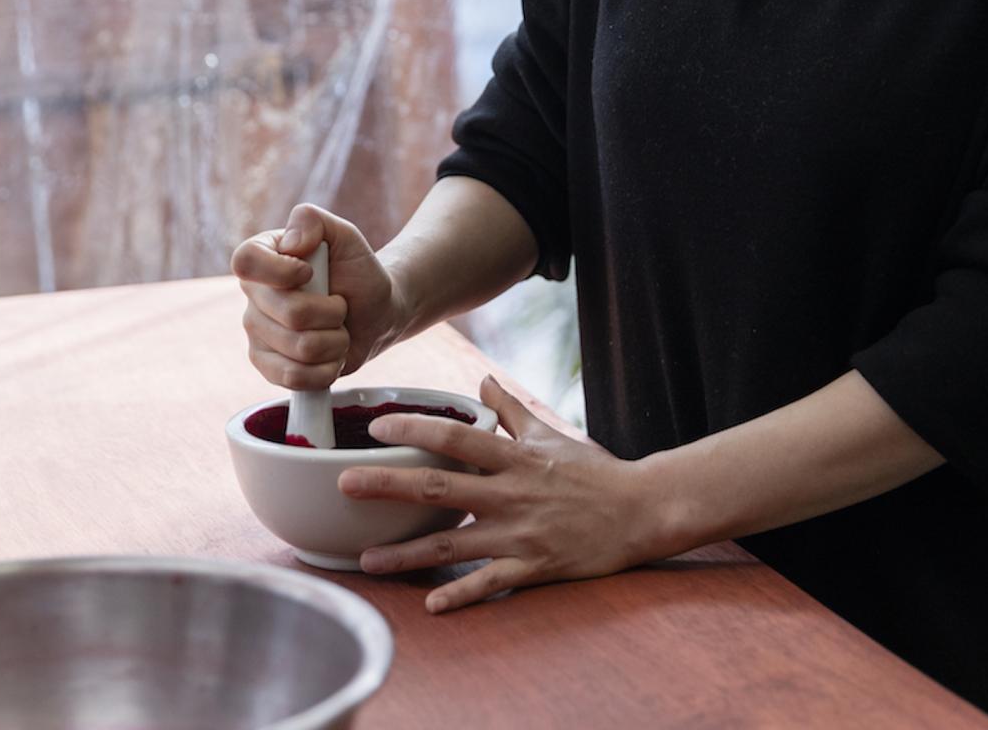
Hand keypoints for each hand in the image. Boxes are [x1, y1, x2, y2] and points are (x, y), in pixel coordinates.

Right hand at [231, 204, 407, 389]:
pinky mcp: (267, 367)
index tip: (310, 273)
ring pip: (299, 348)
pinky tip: (329, 355)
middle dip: (332, 313)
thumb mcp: (345, 235)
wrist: (376, 314)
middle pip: (290, 313)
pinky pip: (293, 378)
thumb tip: (291, 243)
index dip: (281, 272)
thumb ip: (314, 221)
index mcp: (262, 255)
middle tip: (339, 306)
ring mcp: (256, 333)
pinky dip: (326, 369)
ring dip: (335, 341)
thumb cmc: (358, 273)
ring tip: (337, 330)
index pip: (246, 262)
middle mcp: (253, 295)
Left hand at [339, 375, 671, 612]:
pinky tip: (432, 606)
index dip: (413, 430)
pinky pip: (492, 583)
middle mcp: (511, 493)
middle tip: (344, 485)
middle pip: (440, 487)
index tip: (375, 429)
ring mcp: (521, 534)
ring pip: (454, 544)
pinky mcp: (535, 568)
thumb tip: (481, 380)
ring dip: (407, 554)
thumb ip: (510, 410)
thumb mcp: (550, 434)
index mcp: (514, 457)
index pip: (455, 439)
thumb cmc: (594, 471)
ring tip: (366, 562)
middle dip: (388, 485)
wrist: (642, 510)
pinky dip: (462, 595)